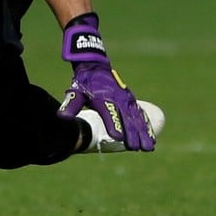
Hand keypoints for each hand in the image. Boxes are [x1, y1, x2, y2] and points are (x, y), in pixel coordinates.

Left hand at [58, 13, 154, 150]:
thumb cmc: (84, 83)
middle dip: (132, 134)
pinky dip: (147, 127)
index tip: (118, 138)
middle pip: (127, 118)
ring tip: (148, 148)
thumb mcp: (75, 92)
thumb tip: (62, 117)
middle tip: (136, 148)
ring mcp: (127, 100)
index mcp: (103, 98)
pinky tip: (152, 139)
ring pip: (137, 118)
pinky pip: (141, 115)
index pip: (110, 113)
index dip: (114, 125)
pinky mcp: (131, 102)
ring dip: (144, 133)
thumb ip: (70, 105)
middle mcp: (118, 99)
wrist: (95, 67)